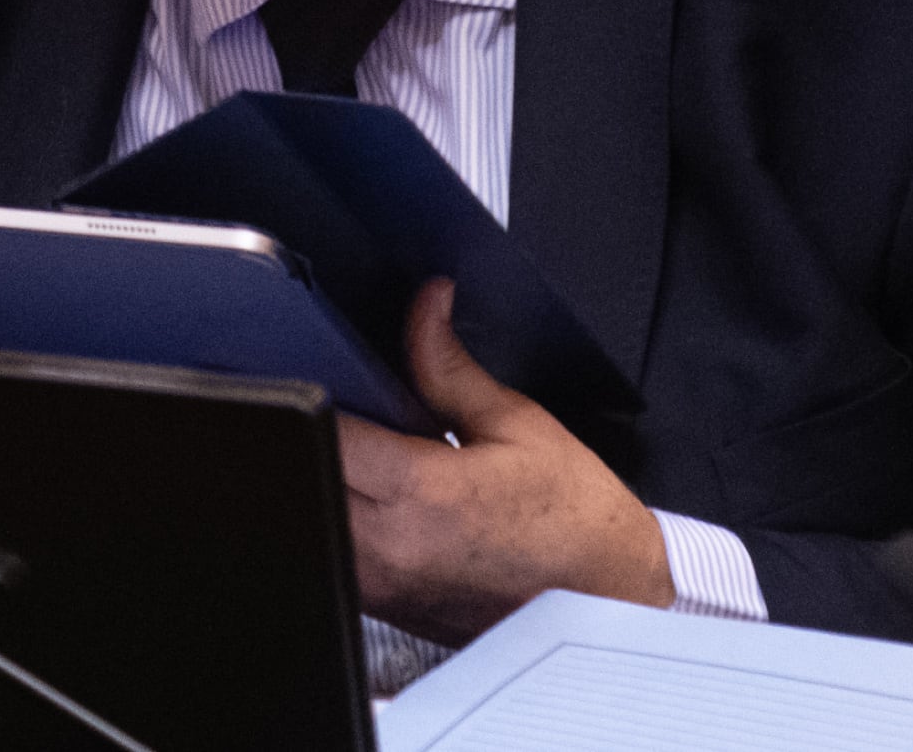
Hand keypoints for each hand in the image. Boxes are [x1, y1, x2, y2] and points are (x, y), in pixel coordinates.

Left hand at [336, 279, 672, 644]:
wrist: (610, 597)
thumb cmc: (577, 518)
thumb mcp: (516, 423)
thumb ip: (448, 364)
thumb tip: (425, 305)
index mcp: (423, 493)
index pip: (322, 433)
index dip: (310, 396)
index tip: (318, 375)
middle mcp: (392, 546)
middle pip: (303, 476)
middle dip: (309, 436)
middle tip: (340, 412)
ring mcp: (384, 586)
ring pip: (307, 517)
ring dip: (319, 480)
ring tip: (362, 459)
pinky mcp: (384, 608)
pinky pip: (330, 553)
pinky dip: (335, 520)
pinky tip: (371, 501)